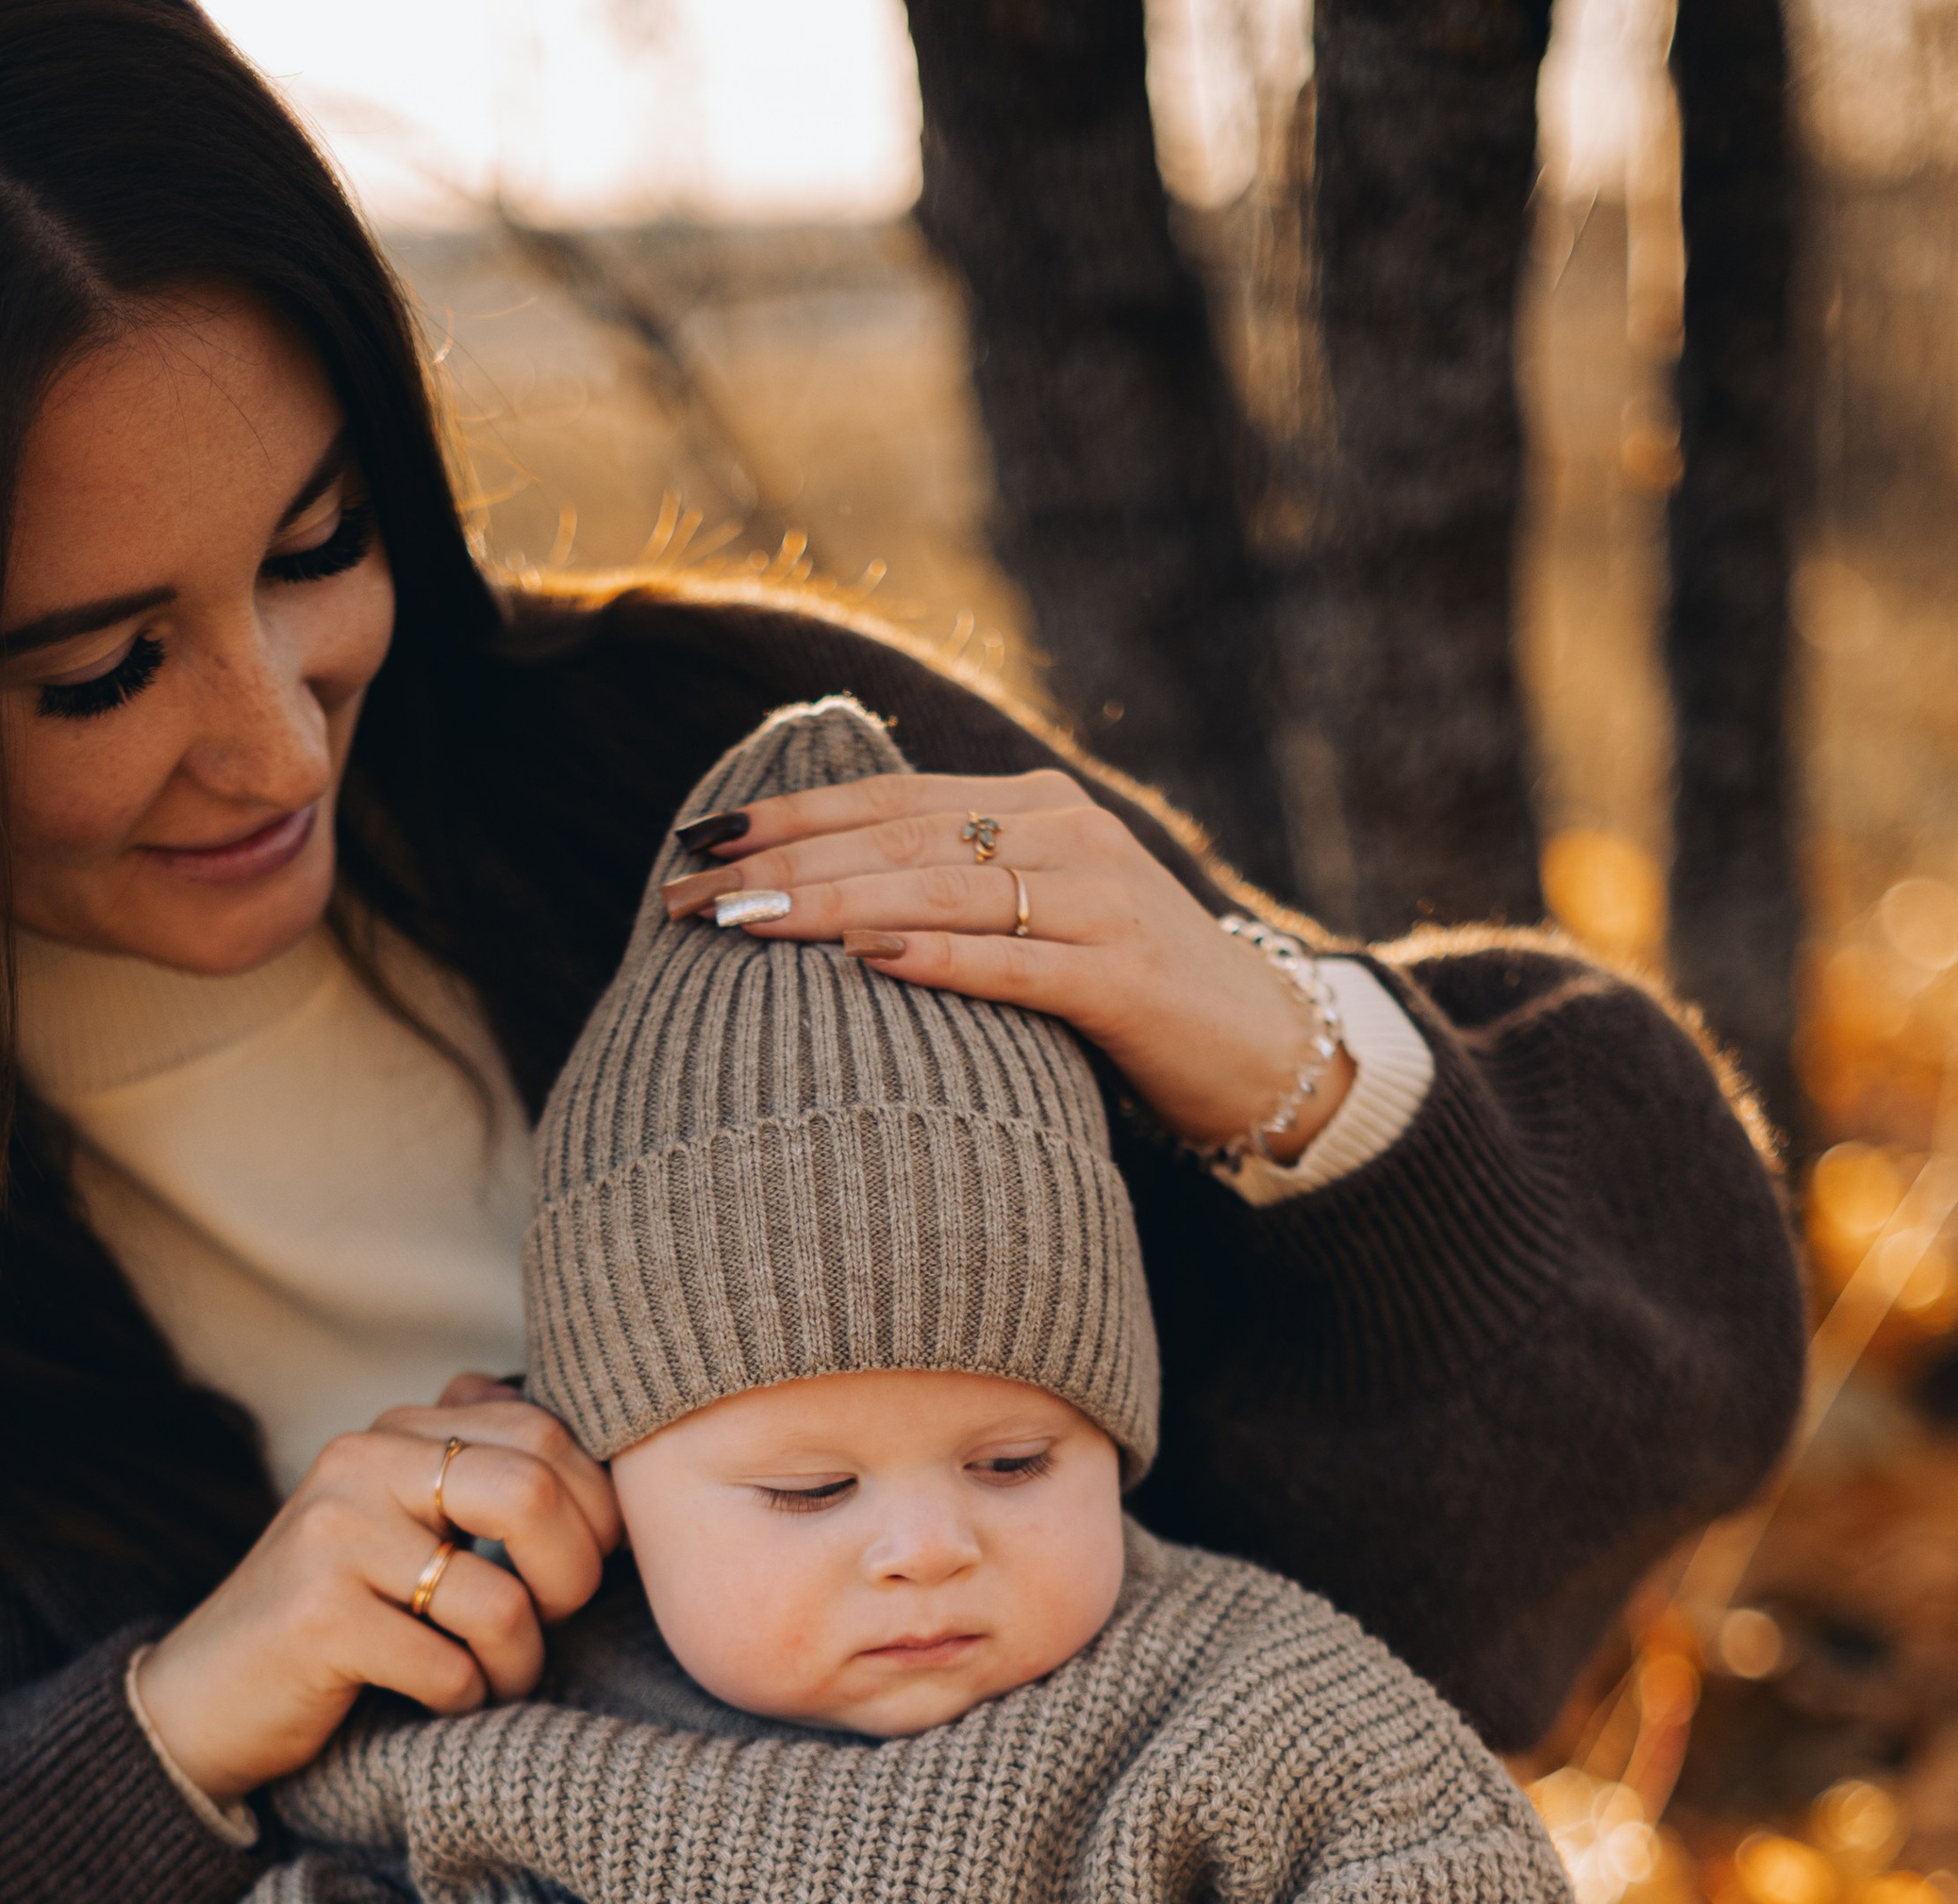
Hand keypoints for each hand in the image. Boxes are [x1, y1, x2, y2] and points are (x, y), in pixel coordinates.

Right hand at [135, 1381, 619, 1805]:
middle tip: (554, 1621)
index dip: (595, 1509)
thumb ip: (480, 1473)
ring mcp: (332, 1539)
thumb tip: (598, 1461)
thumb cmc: (337, 1619)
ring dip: (521, 1662)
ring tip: (495, 1677)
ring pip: (501, 1599)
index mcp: (393, 1432)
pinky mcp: (316, 1621)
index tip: (580, 1565)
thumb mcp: (404, 1524)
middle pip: (533, 1494)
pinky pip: (449, 1669)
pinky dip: (464, 1700)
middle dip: (573, 1578)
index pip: (544, 1430)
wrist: (202, 1698)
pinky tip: (434, 1701)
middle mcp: (358, 1464)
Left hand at [662, 770, 1356, 1157]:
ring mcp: (1102, 903)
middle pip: (899, 839)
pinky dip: (939, 958)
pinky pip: (1017, 966)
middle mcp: (1068, 836)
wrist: (1269, 1049)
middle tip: (689, 896)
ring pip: (943, 891)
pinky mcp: (1126, 980)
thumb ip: (958, 895)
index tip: (696, 843)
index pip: (888, 800)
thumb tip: (831, 905)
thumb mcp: (1041, 924)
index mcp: (1038, 810)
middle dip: (784, 866)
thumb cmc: (1132, 998)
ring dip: (833, 907)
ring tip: (745, 922)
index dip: (789, 817)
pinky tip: (866, 960)